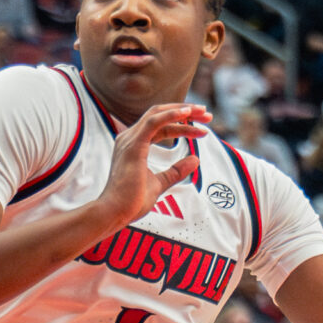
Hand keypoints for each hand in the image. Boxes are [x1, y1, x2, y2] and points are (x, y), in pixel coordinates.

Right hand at [96, 101, 206, 229]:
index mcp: (134, 145)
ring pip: (158, 114)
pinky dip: (171, 115)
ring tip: (203, 113)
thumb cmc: (132, 201)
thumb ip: (176, 171)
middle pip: (160, 115)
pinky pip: (154, 122)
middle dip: (185, 112)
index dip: (182, 125)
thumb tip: (195, 159)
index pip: (161, 127)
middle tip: (207, 115)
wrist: (115, 212)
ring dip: (182, 111)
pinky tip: (187, 113)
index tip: (202, 130)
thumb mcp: (160, 183)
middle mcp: (130, 138)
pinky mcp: (134, 144)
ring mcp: (130, 139)